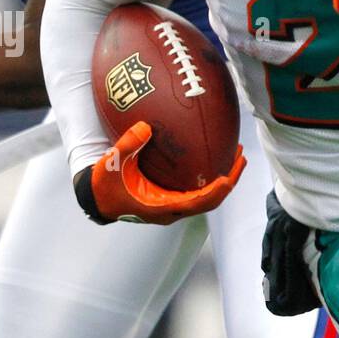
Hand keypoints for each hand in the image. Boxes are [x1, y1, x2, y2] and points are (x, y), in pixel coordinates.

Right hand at [80, 122, 245, 224]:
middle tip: (240, 157)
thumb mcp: (111, 164)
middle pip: (210, 201)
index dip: (213, 192)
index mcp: (161, 207)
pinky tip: (215, 158)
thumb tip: (145, 126)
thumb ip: (127, 145)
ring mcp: (173, 206)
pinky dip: (210, 177)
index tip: (226, 178)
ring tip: (236, 155)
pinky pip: (198, 191)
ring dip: (223, 179)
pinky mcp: (171, 199)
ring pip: (207, 197)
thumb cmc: (104, 185)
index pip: (196, 203)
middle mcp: (172, 210)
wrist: (97, 199)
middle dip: (228, 181)